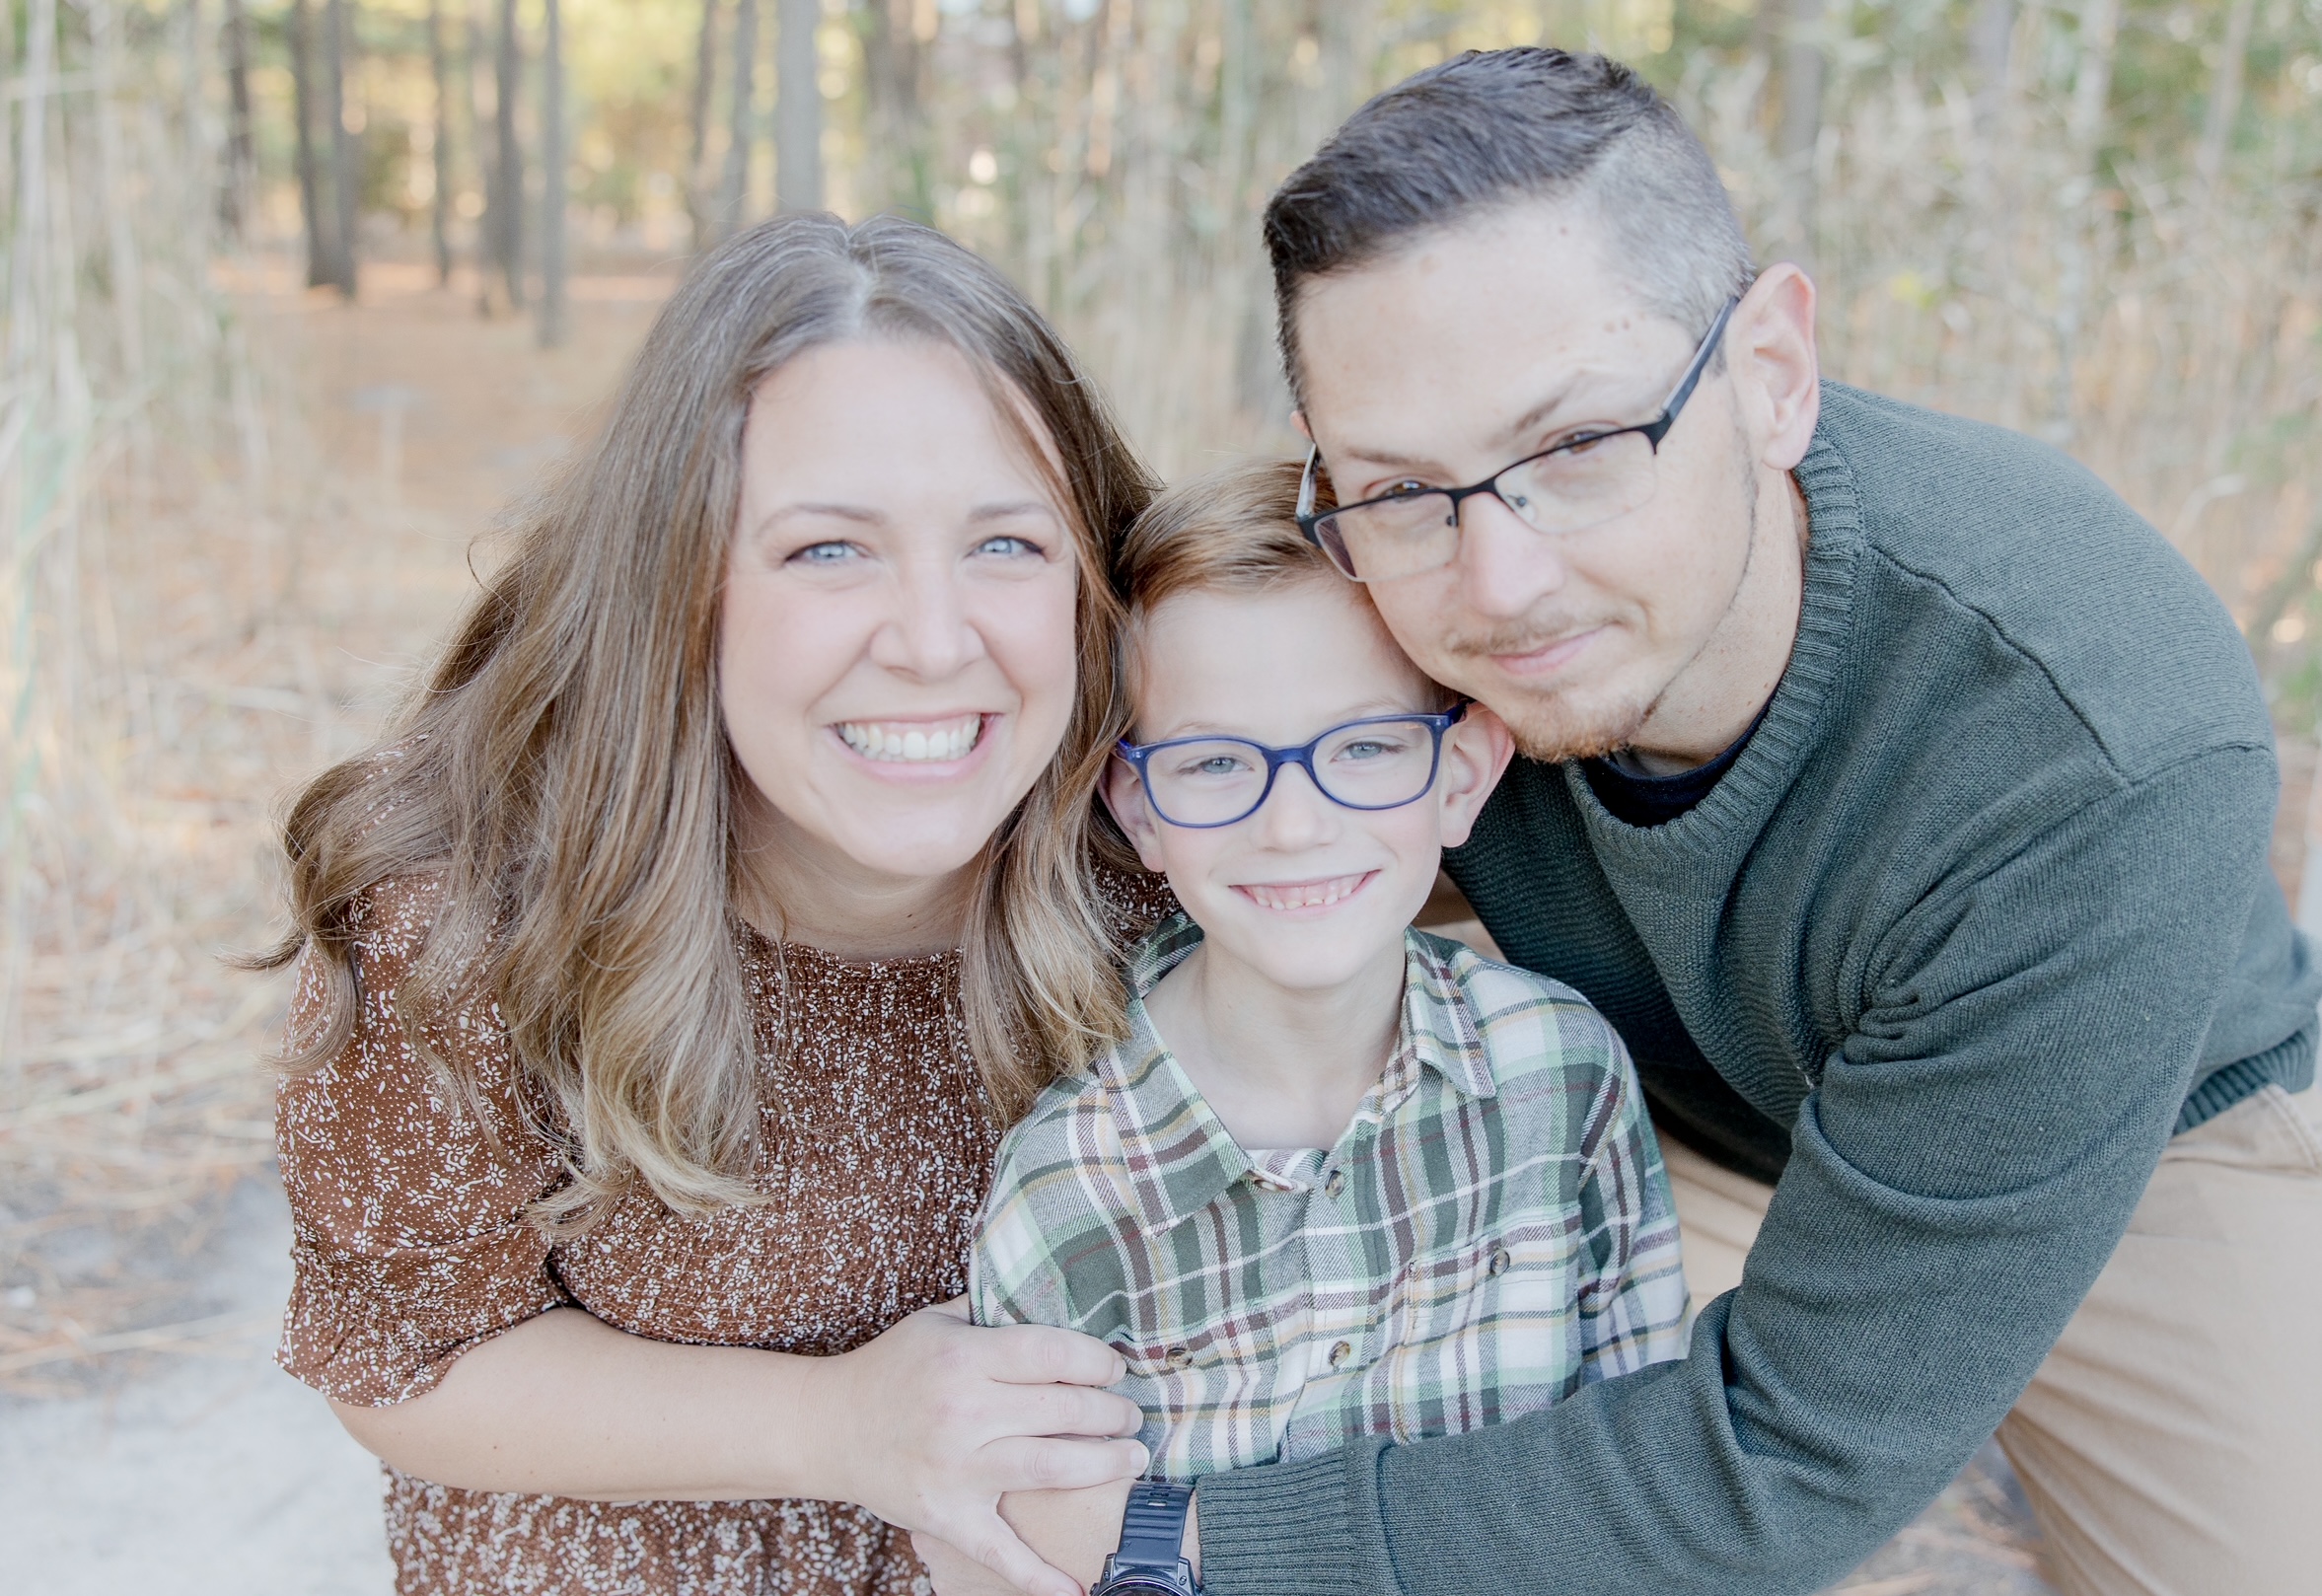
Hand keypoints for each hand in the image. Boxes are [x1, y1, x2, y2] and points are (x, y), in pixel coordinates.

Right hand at [814, 1298, 1146, 1595]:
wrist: (829, 1426)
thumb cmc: (892, 1368)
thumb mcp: (938, 1322)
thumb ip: (994, 1310)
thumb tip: (1059, 1298)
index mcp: (966, 1358)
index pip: (1053, 1354)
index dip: (1097, 1361)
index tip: (1115, 1368)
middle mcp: (966, 1412)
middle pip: (1065, 1410)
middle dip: (1113, 1412)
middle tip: (1132, 1415)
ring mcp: (957, 1468)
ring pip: (1052, 1466)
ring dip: (1105, 1463)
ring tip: (1133, 1458)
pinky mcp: (947, 1515)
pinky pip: (999, 1549)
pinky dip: (1038, 1576)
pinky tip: (1077, 1589)